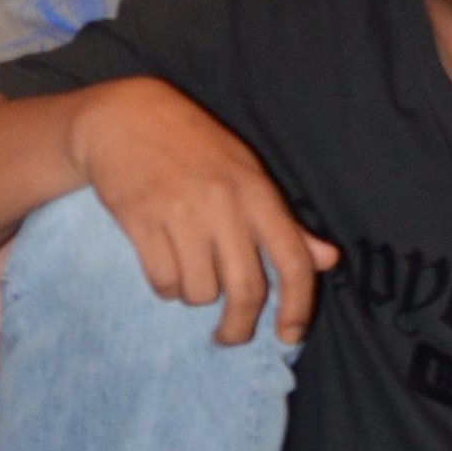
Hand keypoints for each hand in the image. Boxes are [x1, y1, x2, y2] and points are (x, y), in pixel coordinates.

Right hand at [71, 80, 338, 344]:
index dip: (298, 308)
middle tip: (229, 337)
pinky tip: (164, 266)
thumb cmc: (193, 145)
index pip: (293, 261)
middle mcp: (223, 203)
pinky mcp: (141, 219)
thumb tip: (328, 260)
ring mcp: (180, 212)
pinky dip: (165, 287)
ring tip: (187, 274)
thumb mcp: (246, 172)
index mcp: (256, 191)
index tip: (289, 336)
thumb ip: (286, 222)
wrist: (123, 114)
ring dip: (194, 295)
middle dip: (239, 328)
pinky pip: (163, 281)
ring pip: (199, 291)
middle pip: (245, 290)